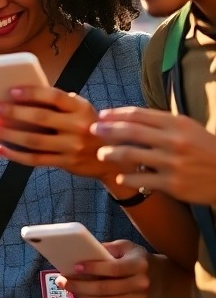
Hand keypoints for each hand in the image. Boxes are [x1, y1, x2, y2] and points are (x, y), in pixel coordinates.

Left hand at [0, 86, 117, 180]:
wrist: (113, 159)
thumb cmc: (89, 127)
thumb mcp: (82, 110)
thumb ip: (60, 103)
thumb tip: (21, 96)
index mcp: (81, 108)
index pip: (55, 97)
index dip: (33, 93)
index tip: (12, 90)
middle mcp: (78, 126)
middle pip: (40, 118)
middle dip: (12, 112)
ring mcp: (72, 147)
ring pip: (33, 140)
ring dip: (6, 133)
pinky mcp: (66, 163)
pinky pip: (34, 159)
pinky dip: (14, 154)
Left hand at [54, 240, 159, 297]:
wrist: (163, 278)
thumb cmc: (138, 258)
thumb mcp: (126, 247)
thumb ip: (106, 249)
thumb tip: (81, 254)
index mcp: (139, 265)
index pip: (113, 269)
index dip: (93, 268)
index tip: (75, 267)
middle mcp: (141, 284)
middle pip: (104, 289)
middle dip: (79, 286)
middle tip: (61, 282)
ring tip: (68, 291)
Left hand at [93, 106, 215, 203]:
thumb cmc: (205, 149)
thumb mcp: (188, 129)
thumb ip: (161, 123)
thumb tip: (127, 118)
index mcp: (177, 124)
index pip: (139, 114)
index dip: (116, 114)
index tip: (101, 115)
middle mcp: (174, 141)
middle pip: (131, 131)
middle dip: (107, 130)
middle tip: (93, 131)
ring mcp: (172, 163)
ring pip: (131, 154)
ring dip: (111, 153)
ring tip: (102, 154)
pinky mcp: (173, 184)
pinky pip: (141, 179)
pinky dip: (127, 177)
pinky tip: (121, 176)